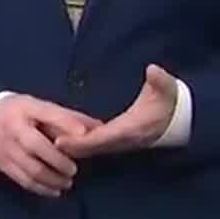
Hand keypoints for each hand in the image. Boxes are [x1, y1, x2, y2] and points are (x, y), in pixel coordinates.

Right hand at [0, 93, 99, 196]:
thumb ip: (67, 118)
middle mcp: (15, 127)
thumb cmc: (18, 112)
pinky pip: (23, 180)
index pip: (49, 114)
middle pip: (37, 146)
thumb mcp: (38, 107)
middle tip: (74, 170)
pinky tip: (54, 191)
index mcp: (26, 108)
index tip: (84, 136)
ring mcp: (6, 147)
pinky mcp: (2, 163)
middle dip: (58, 161)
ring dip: (52, 179)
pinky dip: (41, 188)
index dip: (67, 124)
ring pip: (31, 168)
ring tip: (67, 182)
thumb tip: (98, 127)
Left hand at [55, 65, 179, 158]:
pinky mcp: (118, 140)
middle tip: (39, 144)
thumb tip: (153, 70)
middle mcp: (122, 139)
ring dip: (70, 147)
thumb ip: (160, 81)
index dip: (79, 142)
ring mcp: (120, 142)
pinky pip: (94, 145)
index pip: (100, 138)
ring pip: (91, 148)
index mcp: (130, 129)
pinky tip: (61, 140)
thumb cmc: (171, 103)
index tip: (58, 142)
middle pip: (90, 147)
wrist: (179, 120)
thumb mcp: (168, 90)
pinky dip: (79, 145)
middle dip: (67, 147)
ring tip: (43, 143)